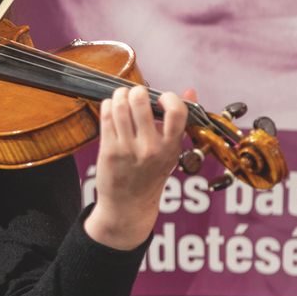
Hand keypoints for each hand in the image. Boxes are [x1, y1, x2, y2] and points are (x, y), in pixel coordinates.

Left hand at [83, 85, 192, 249]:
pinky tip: (112, 108)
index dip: (168, 97)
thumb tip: (190, 90)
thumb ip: (179, 121)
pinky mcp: (109, 150)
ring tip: (122, 97)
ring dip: (120, 95)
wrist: (129, 205)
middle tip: (136, 94)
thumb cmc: (151, 175)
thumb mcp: (172, 151)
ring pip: (120, 106)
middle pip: (140, 101)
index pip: (177, 112)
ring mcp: (128, 149)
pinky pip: (106, 116)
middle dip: (136, 91)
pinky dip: (108, 105)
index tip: (161, 98)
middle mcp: (151, 147)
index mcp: (171, 146)